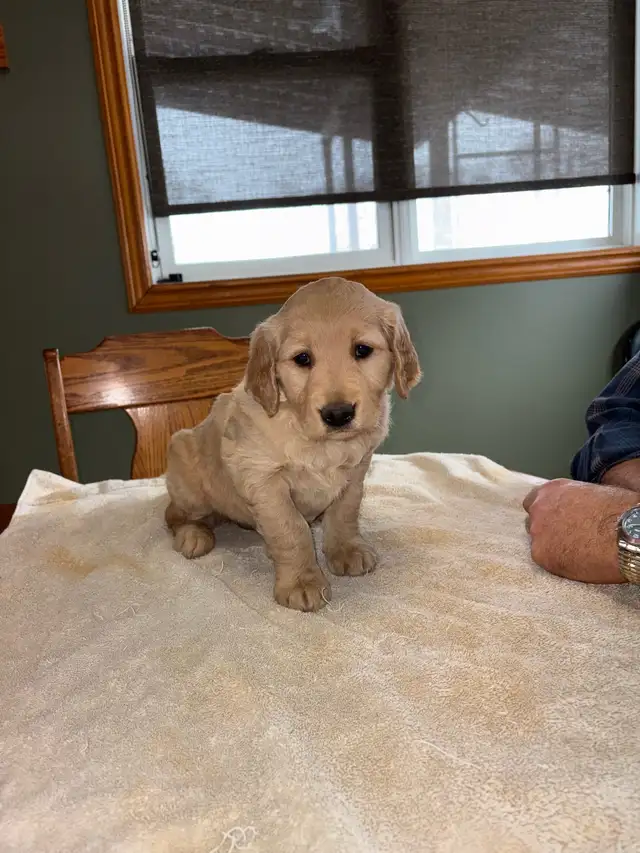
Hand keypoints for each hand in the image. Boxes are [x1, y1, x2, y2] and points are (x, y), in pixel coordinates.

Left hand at [522, 478, 638, 582]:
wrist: (626, 534)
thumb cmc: (618, 511)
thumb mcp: (593, 492)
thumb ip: (574, 500)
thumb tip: (576, 506)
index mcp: (552, 490)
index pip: (533, 501)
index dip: (545, 512)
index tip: (555, 520)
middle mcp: (539, 508)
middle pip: (533, 522)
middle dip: (546, 530)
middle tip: (566, 538)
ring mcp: (537, 532)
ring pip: (538, 542)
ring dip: (551, 546)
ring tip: (575, 551)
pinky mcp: (541, 555)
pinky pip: (544, 559)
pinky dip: (556, 561)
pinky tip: (575, 561)